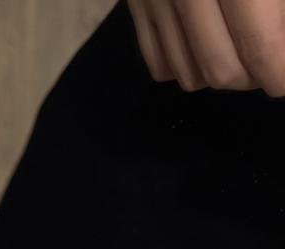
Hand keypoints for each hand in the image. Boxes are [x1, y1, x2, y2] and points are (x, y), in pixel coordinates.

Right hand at [127, 0, 284, 95]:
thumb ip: (276, 6)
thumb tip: (278, 46)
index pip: (258, 45)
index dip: (279, 73)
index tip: (284, 82)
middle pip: (221, 71)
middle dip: (252, 79)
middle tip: (271, 64)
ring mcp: (154, 1)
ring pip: (189, 77)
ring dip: (221, 76)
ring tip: (240, 51)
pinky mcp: (136, 5)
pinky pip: (159, 64)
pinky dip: (186, 69)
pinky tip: (205, 48)